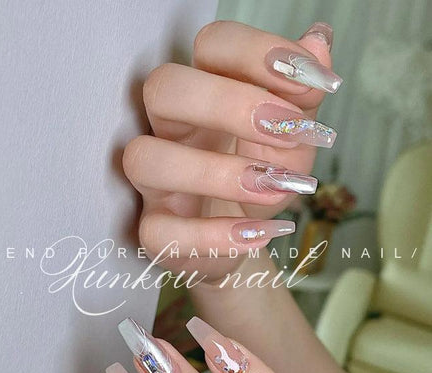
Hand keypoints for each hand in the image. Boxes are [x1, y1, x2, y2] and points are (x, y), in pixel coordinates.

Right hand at [123, 21, 340, 280]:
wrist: (248, 237)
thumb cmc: (264, 180)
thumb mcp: (292, 141)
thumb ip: (302, 99)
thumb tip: (318, 42)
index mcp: (205, 94)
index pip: (210, 45)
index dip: (255, 52)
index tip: (309, 79)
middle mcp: (169, 130)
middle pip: (163, 88)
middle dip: (228, 103)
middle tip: (285, 129)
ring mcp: (156, 182)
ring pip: (146, 160)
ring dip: (217, 173)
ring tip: (273, 188)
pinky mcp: (155, 231)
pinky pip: (159, 232)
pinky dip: (213, 236)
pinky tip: (260, 233)